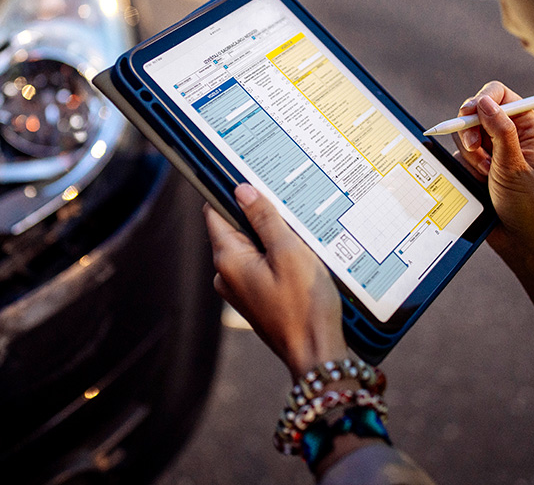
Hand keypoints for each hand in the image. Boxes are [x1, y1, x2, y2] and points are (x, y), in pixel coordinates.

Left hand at [204, 183, 347, 380]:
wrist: (317, 355)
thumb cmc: (304, 305)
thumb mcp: (288, 252)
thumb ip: (264, 218)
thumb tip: (242, 190)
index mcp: (228, 259)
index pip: (215, 212)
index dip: (230, 192)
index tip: (251, 178)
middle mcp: (226, 274)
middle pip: (235, 228)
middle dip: (258, 215)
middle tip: (287, 206)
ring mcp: (240, 288)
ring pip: (251, 247)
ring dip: (271, 237)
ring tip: (299, 234)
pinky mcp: (255, 298)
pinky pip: (260, 265)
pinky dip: (276, 256)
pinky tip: (300, 256)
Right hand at [452, 81, 533, 256]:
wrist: (518, 237)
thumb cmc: (527, 204)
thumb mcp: (513, 165)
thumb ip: (500, 130)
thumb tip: (484, 102)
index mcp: (526, 127)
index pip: (500, 95)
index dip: (482, 100)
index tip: (471, 115)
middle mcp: (507, 133)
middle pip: (474, 112)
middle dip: (470, 132)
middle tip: (475, 149)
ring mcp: (490, 148)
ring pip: (462, 134)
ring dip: (469, 154)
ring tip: (484, 173)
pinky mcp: (475, 163)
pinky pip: (457, 153)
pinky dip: (463, 166)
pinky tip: (479, 181)